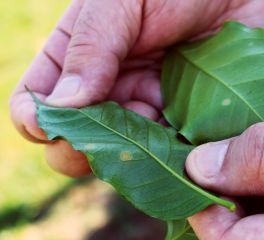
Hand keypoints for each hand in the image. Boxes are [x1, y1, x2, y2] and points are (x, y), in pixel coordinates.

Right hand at [10, 0, 263, 176]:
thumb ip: (90, 49)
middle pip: (79, 139)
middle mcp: (110, 90)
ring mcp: (147, 112)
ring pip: (122, 155)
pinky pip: (166, 155)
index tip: (47, 126)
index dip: (35, 118)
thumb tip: (60, 106)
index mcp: (81, 59)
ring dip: (131, 153)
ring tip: (154, 124)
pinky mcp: (182, 125)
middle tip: (108, 136)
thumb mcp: (122, 3)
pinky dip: (169, 157)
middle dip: (85, 145)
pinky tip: (180, 139)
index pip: (38, 100)